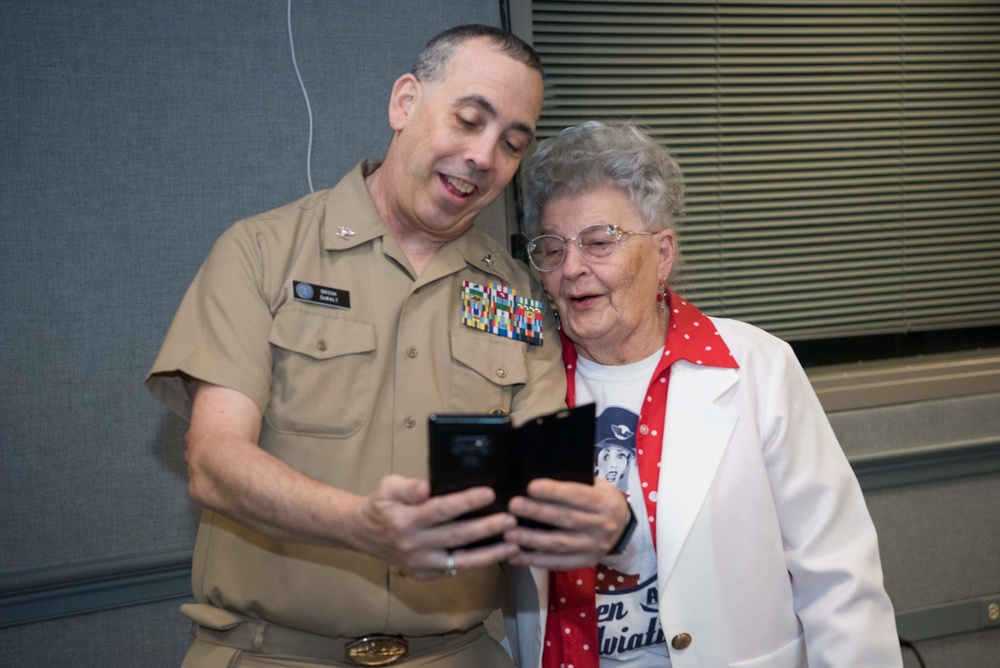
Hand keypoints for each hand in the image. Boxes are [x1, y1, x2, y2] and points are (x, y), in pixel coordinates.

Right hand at [351, 475, 519, 578]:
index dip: (466, 502)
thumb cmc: (381, 505)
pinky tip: (498, 554)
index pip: (441, 510)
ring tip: (514, 545)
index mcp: (406, 520)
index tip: (490, 493)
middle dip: (487, 528)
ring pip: (461, 561)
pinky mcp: (426, 575)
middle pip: (457, 536)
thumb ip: (407, 486)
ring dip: (490, 554)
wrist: (362, 534)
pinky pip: (456, 570)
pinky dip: (478, 562)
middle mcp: (415, 545)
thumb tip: (425, 488)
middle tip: (511, 520)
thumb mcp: (388, 486)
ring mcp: (421, 564)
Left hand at [504, 478, 629, 569]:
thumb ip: (576, 483)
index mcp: (604, 503)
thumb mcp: (598, 486)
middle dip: (537, 513)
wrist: (624, 530)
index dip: (554, 492)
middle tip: (513, 506)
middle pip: (565, 519)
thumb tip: (541, 476)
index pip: (577, 496)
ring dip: (531, 540)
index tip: (531, 486)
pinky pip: (557, 563)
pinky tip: (514, 556)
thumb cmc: (602, 500)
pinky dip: (535, 561)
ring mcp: (593, 547)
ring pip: (558, 544)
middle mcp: (601, 526)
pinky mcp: (585, 562)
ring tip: (508, 534)